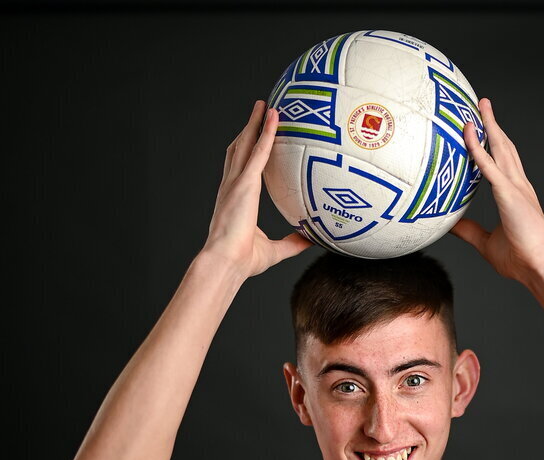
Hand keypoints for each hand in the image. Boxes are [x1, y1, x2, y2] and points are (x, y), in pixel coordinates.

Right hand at [202, 100, 312, 277]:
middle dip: (248, 128)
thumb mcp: (273, 250)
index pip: (240, 168)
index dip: (246, 150)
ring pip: (246, 144)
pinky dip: (266, 132)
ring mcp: (236, 182)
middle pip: (239, 149)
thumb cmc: (242, 260)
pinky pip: (258, 152)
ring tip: (265, 106)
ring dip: (255, 123)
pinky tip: (273, 117)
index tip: (252, 137)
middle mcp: (232, 186)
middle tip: (258, 111)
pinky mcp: (245, 183)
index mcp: (235, 200)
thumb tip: (310, 241)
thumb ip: (291, 243)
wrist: (226, 262)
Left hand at [450, 98, 543, 281]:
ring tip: (480, 105)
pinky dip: (477, 147)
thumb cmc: (520, 260)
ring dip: (489, 125)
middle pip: (505, 147)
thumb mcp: (485, 243)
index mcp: (516, 195)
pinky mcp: (509, 193)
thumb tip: (449, 225)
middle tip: (483, 105)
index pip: (504, 164)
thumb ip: (468, 230)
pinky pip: (489, 165)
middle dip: (494, 125)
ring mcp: (515, 187)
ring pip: (500, 148)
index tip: (485, 131)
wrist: (539, 266)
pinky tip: (468, 132)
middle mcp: (518, 185)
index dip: (495, 146)